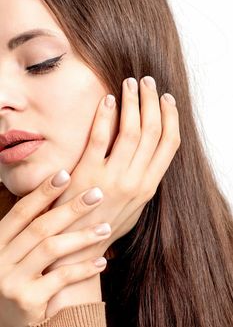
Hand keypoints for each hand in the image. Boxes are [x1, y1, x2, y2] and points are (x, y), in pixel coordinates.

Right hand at [0, 171, 110, 326]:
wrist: (1, 320)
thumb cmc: (14, 278)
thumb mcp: (13, 252)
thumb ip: (29, 231)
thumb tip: (56, 199)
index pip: (22, 211)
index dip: (43, 192)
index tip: (65, 174)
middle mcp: (1, 258)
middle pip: (41, 226)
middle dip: (71, 208)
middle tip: (97, 194)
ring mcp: (12, 280)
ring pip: (51, 248)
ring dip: (82, 236)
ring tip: (106, 228)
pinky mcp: (27, 301)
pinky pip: (61, 279)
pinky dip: (83, 268)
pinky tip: (101, 261)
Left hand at [47, 76, 180, 253]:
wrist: (78, 244)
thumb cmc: (106, 224)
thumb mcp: (134, 208)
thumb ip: (144, 182)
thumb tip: (149, 158)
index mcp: (149, 186)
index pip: (170, 144)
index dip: (171, 117)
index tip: (167, 99)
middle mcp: (136, 180)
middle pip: (153, 132)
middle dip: (153, 102)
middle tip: (148, 82)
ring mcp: (113, 177)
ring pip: (132, 131)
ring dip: (133, 102)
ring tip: (130, 83)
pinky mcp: (88, 173)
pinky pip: (101, 137)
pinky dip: (106, 115)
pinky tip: (107, 99)